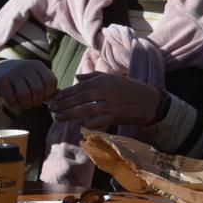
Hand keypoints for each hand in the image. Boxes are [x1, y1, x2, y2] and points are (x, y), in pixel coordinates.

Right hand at [0, 58, 56, 108]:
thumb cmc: (23, 77)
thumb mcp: (36, 77)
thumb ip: (48, 87)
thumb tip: (61, 97)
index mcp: (38, 65)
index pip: (51, 81)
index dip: (49, 94)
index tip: (44, 98)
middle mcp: (26, 66)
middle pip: (38, 89)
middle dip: (37, 101)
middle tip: (33, 103)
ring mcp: (13, 72)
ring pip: (25, 95)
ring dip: (26, 104)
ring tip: (25, 104)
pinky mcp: (2, 80)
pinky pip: (11, 98)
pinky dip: (15, 105)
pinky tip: (15, 103)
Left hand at [46, 72, 161, 129]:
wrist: (150, 102)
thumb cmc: (130, 90)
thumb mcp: (113, 79)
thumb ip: (94, 77)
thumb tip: (76, 78)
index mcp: (104, 80)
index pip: (80, 86)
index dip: (66, 93)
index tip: (55, 98)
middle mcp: (106, 91)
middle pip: (80, 97)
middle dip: (64, 103)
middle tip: (52, 109)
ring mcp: (111, 104)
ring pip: (86, 109)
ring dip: (70, 114)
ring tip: (59, 117)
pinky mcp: (116, 116)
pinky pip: (98, 120)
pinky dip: (88, 123)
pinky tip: (79, 125)